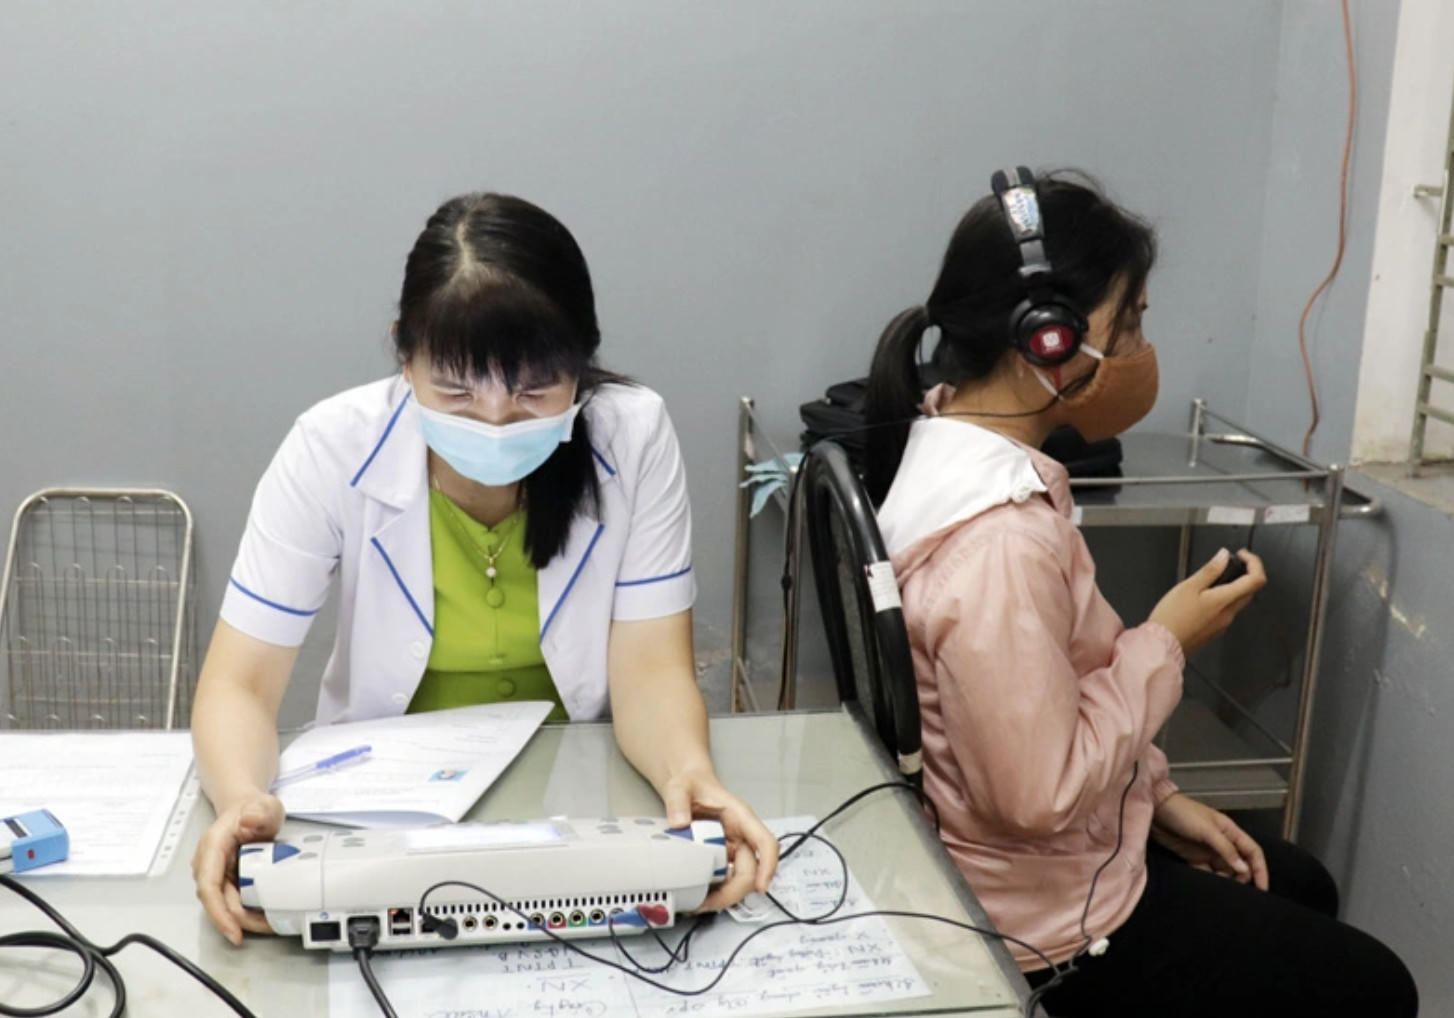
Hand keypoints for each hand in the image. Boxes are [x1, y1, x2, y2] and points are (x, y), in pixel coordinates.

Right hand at [191, 792, 283, 943]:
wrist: (249, 810)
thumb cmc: (254, 808)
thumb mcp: (264, 806)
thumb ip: (260, 811)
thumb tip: (249, 820)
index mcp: (213, 847)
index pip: (209, 886)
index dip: (219, 912)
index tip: (234, 931)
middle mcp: (209, 864)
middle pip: (218, 902)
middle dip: (240, 921)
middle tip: (267, 927)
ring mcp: (217, 874)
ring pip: (226, 905)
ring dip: (245, 919)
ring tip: (270, 924)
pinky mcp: (226, 881)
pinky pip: (234, 901)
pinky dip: (249, 910)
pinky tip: (265, 915)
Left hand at [659, 766, 779, 911]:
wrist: (686, 786)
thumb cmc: (691, 784)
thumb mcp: (681, 787)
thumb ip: (678, 801)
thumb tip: (679, 823)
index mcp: (740, 817)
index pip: (765, 842)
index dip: (768, 865)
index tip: (761, 886)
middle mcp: (740, 835)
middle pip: (750, 869)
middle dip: (734, 891)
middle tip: (709, 903)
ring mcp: (732, 847)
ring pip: (739, 879)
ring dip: (724, 895)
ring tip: (700, 904)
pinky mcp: (721, 857)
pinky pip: (725, 878)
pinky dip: (715, 891)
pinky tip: (699, 895)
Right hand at [1149, 548, 1266, 654]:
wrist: (1163, 645)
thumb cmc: (1172, 616)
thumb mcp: (1188, 587)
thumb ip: (1210, 570)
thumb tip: (1224, 556)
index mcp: (1225, 600)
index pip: (1256, 579)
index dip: (1254, 563)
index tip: (1241, 555)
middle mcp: (1229, 613)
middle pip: (1250, 590)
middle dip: (1243, 573)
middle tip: (1226, 564)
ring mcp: (1224, 624)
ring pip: (1238, 601)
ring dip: (1232, 587)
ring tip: (1209, 581)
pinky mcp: (1216, 631)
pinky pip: (1226, 611)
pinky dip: (1222, 599)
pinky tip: (1202, 598)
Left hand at [1150, 793, 1267, 889]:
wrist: (1155, 811)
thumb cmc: (1183, 814)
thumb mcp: (1207, 830)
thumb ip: (1226, 849)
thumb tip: (1244, 869)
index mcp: (1230, 832)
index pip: (1253, 852)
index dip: (1260, 870)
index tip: (1263, 888)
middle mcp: (1222, 843)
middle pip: (1241, 864)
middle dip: (1244, 879)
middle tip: (1241, 894)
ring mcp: (1208, 851)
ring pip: (1225, 870)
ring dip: (1228, 881)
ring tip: (1226, 894)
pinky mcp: (1194, 858)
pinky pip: (1208, 873)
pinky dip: (1212, 881)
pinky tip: (1212, 889)